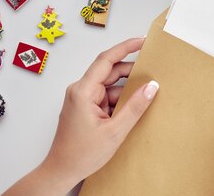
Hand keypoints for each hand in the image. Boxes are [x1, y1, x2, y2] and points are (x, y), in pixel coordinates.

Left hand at [3, 37, 158, 195]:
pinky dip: (119, 100)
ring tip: (144, 95)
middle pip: (110, 71)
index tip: (141, 41)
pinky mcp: (85, 107)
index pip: (106, 60)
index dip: (125, 47)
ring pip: (110, 85)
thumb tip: (151, 87)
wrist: (61, 171)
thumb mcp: (114, 131)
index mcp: (83, 91)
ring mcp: (82, 98)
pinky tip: (131, 108)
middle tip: (152, 71)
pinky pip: (106, 96)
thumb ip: (135, 107)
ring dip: (126, 90)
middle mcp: (80, 90)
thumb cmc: (80, 155)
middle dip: (131, 72)